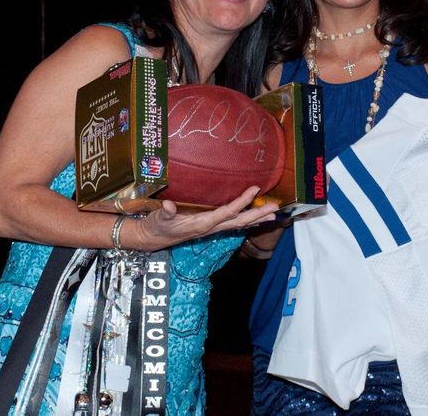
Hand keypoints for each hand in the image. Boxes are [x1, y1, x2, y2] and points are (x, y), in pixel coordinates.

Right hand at [135, 186, 277, 249]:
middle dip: (257, 215)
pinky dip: (246, 220)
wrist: (152, 238)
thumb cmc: (156, 226)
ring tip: (273, 214)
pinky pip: (232, 223)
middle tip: (275, 208)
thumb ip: (164, 213)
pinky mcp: (209, 227)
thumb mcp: (158, 219)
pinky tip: (255, 217)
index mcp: (201, 224)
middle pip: (239, 222)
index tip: (255, 189)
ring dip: (256, 219)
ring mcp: (211, 229)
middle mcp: (210, 228)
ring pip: (238, 224)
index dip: (241, 202)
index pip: (226, 213)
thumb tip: (168, 206)